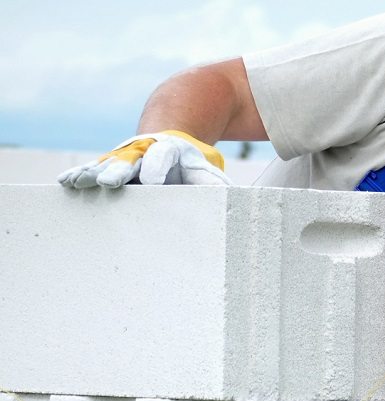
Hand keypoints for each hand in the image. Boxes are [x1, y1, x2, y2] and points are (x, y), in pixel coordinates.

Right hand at [57, 130, 230, 187]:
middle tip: (111, 183)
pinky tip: (66, 183)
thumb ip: (211, 181)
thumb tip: (229, 198)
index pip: (163, 158)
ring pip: (107, 164)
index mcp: (169, 151)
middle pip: (130, 161)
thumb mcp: (204, 165)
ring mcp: (124, 156)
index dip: (156, 168)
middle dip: (120, 171)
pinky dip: (81, 174)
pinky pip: (94, 168)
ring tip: (78, 182)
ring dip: (93, 174)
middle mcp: (142, 151)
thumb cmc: (189, 158)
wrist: (170, 129)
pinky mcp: (111, 162)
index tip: (152, 180)